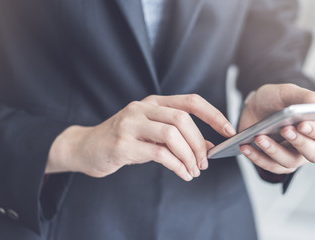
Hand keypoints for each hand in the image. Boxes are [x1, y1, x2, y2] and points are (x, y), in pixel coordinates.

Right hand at [46, 94, 235, 180]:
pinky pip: (159, 153)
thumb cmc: (124, 141)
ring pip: (172, 134)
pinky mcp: (123, 144)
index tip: (228, 131)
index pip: (191, 101)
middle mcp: (142, 108)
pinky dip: (177, 166)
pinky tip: (183, 174)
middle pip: (183, 118)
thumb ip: (177, 137)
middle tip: (205, 162)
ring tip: (194, 171)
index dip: (213, 115)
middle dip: (199, 142)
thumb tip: (207, 148)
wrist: (86, 148)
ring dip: (189, 156)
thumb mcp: (151, 134)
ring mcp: (130, 124)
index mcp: (152, 102)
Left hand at [238, 84, 314, 173]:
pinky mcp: (275, 163)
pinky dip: (257, 157)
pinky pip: (269, 166)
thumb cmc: (276, 99)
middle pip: (314, 154)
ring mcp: (293, 156)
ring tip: (259, 138)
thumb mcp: (288, 92)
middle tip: (285, 130)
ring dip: (274, 150)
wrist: (255, 107)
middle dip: (299, 143)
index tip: (302, 124)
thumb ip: (305, 96)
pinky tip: (246, 147)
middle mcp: (310, 145)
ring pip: (289, 162)